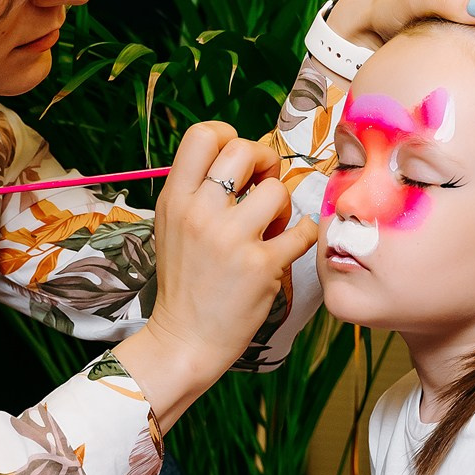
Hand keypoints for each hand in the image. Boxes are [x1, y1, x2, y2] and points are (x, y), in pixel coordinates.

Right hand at [113, 122, 317, 429]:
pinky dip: (303, 235)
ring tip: (271, 227)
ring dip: (282, 206)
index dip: (229, 136)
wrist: (184, 339)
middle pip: (243, 149)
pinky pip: (303, 230)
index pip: (202, 135)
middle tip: (265, 182)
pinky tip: (289, 246)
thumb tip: (243, 157)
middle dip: (265, 160)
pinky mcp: (261, 266)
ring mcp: (231, 240)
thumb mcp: (171, 227)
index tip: (240, 162)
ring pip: (277, 190)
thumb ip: (197, 191)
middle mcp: (200, 214)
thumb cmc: (184, 282)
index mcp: (175, 200)